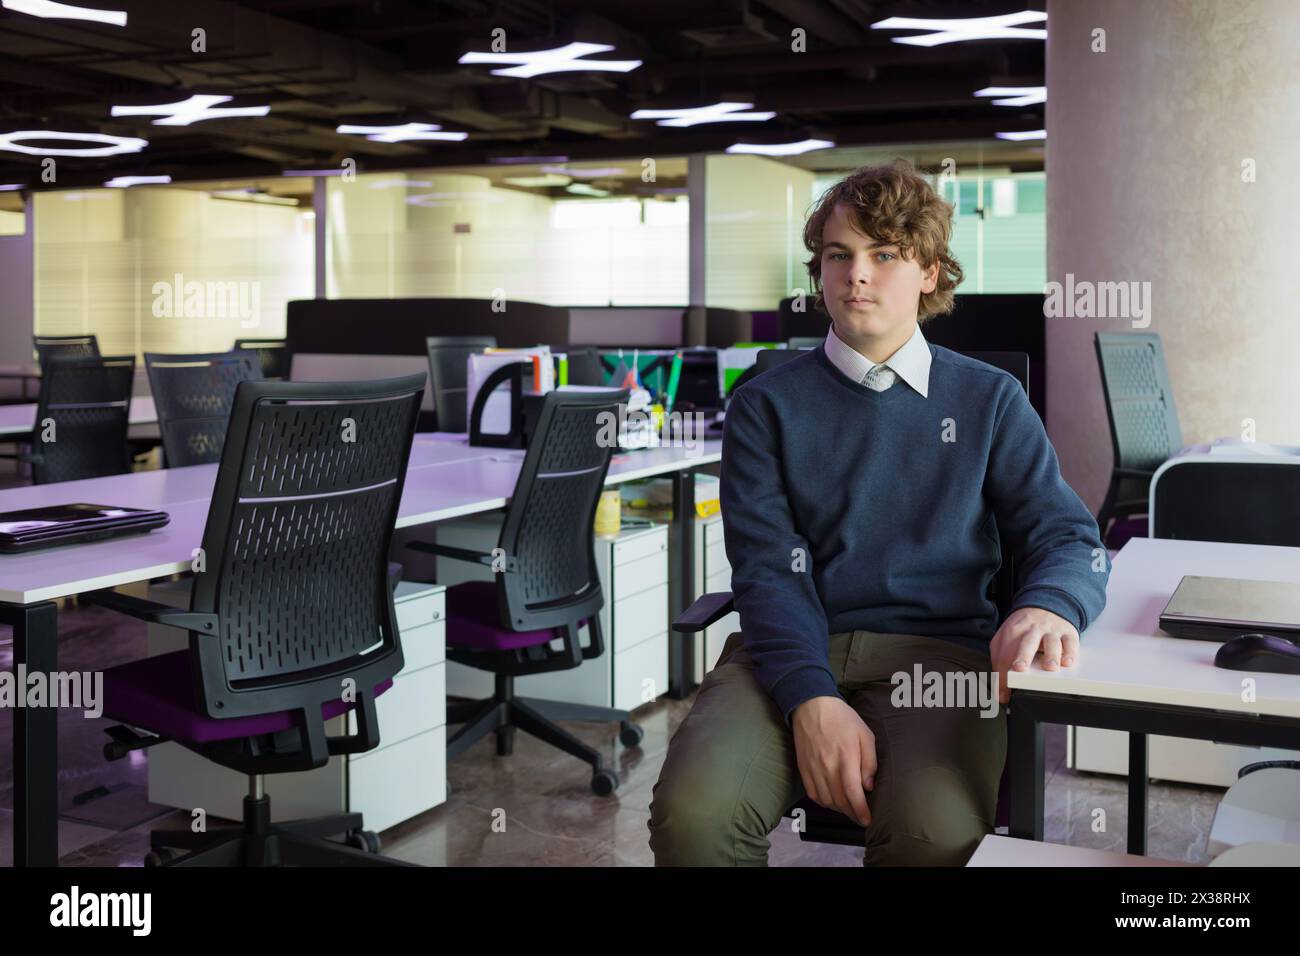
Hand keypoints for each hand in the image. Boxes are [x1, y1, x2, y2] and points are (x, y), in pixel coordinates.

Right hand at [791, 696, 875, 826]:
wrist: (811, 705)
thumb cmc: (842, 718)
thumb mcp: (865, 734)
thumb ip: (870, 761)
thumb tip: (868, 786)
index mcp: (845, 757)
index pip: (852, 792)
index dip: (861, 810)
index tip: (867, 820)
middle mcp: (827, 766)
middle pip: (839, 800)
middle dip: (852, 813)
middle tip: (861, 817)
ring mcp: (813, 768)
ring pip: (826, 800)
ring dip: (839, 810)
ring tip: (848, 809)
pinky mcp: (803, 768)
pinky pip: (813, 794)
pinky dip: (823, 802)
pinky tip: (832, 801)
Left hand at [990, 607, 1079, 703]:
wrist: (1044, 606)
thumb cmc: (1024, 630)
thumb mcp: (1005, 639)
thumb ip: (1000, 662)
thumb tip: (1001, 692)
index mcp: (1013, 632)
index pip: (1005, 654)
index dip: (1003, 675)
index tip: (1003, 694)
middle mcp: (1032, 630)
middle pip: (1026, 642)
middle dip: (1022, 656)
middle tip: (1019, 669)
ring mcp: (1051, 630)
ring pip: (1051, 642)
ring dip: (1051, 655)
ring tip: (1050, 667)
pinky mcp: (1067, 633)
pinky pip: (1070, 642)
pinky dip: (1070, 652)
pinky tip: (1067, 662)